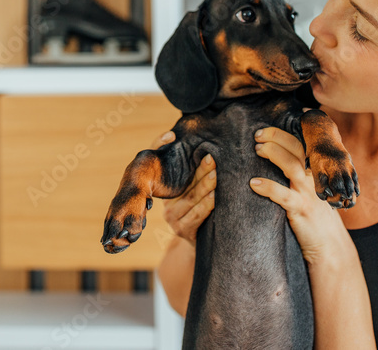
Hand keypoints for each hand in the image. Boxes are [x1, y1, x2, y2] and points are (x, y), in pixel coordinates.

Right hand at [151, 131, 215, 246]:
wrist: (204, 243)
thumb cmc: (201, 209)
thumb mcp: (194, 189)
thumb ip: (195, 171)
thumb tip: (202, 144)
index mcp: (166, 188)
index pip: (161, 165)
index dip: (161, 147)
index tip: (172, 136)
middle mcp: (165, 202)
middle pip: (182, 182)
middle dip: (199, 169)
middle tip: (211, 157)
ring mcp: (172, 217)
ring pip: (190, 198)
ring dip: (205, 185)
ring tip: (216, 174)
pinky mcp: (182, 230)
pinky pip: (196, 215)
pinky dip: (207, 205)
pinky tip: (216, 196)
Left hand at [250, 124, 354, 266]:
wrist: (329, 246)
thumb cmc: (314, 215)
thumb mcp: (309, 190)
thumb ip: (296, 174)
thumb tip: (273, 158)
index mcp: (314, 171)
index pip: (301, 144)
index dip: (283, 133)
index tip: (264, 129)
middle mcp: (313, 178)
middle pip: (297, 148)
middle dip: (277, 136)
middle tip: (257, 134)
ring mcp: (308, 193)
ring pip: (292, 166)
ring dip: (274, 153)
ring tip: (257, 149)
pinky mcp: (302, 210)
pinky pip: (284, 196)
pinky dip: (268, 187)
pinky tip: (253, 183)